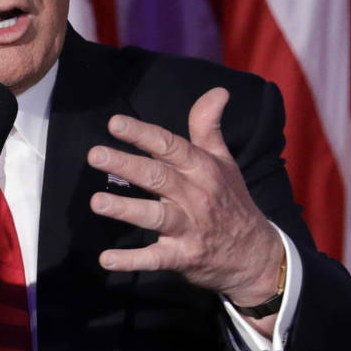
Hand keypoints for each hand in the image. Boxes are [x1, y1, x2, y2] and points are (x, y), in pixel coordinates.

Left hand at [88, 88, 283, 318]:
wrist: (256, 256)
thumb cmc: (231, 201)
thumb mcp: (225, 162)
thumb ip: (209, 127)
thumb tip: (217, 90)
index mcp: (202, 169)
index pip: (170, 146)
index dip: (142, 133)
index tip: (114, 123)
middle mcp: (195, 196)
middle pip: (158, 177)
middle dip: (125, 165)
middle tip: (94, 155)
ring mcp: (189, 228)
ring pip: (155, 215)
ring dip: (125, 209)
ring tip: (96, 201)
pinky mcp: (183, 257)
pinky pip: (155, 259)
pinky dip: (132, 260)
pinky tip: (107, 259)